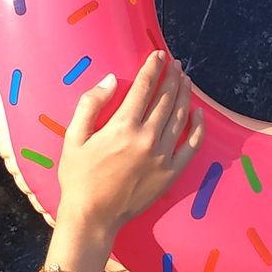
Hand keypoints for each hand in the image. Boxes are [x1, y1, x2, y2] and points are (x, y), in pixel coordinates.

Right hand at [55, 49, 204, 242]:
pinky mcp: (171, 173)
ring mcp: (162, 156)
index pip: (143, 88)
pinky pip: (191, 146)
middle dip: (171, 77)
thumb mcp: (73, 137)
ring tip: (185, 79)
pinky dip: (197, 127)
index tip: (158, 55)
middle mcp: (146, 138)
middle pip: (165, 99)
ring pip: (179, 117)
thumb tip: (110, 80)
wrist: (93, 216)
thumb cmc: (78, 176)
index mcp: (122, 126)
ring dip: (184, 95)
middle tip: (175, 63)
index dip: (152, 68)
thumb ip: (90, 104)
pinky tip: (198, 113)